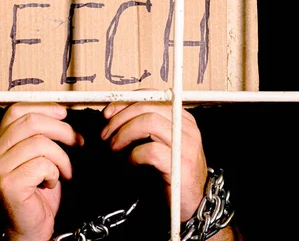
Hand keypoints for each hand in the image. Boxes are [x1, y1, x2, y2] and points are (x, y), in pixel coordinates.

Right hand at [0, 103, 83, 240]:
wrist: (30, 227)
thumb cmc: (37, 193)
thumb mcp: (40, 156)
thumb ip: (42, 135)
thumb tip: (61, 113)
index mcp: (0, 142)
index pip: (16, 111)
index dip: (43, 107)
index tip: (63, 113)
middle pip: (31, 122)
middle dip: (62, 129)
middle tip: (77, 141)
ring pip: (40, 143)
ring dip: (62, 158)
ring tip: (64, 171)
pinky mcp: (8, 183)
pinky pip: (42, 165)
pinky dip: (55, 174)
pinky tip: (50, 183)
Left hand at [100, 101, 206, 221]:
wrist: (193, 202)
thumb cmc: (171, 171)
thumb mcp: (159, 142)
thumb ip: (144, 126)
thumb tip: (113, 114)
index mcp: (181, 117)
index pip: (152, 96)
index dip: (126, 102)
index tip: (108, 113)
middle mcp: (186, 126)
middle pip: (147, 107)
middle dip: (120, 119)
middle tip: (105, 135)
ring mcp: (186, 144)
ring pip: (148, 122)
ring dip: (123, 134)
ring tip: (114, 147)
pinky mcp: (181, 164)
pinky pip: (150, 150)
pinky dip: (133, 155)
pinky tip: (130, 164)